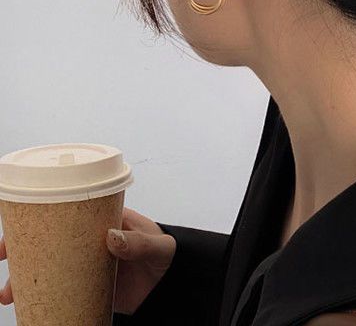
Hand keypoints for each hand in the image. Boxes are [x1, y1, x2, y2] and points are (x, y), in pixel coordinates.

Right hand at [0, 206, 176, 316]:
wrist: (173, 283)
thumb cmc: (167, 253)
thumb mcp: (157, 246)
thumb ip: (139, 242)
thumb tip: (112, 238)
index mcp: (105, 219)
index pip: (67, 213)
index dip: (38, 219)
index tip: (14, 232)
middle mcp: (91, 239)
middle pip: (50, 240)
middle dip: (22, 250)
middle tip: (2, 261)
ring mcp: (87, 263)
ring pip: (50, 267)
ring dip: (27, 278)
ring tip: (8, 296)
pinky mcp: (88, 287)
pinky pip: (60, 290)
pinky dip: (42, 297)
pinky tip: (28, 307)